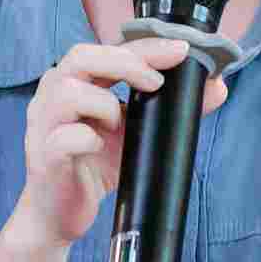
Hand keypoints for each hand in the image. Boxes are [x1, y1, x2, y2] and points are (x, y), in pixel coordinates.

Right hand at [10, 37, 228, 250]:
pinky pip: (64, 138)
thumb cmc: (94, 165)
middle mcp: (53, 95)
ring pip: (68, 92)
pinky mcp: (43, 157)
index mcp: (75, 81)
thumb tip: (217, 88)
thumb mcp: (136, 132)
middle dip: (125, 63)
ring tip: (118, 124)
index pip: (108, 49)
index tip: (181, 50)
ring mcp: (43, 124)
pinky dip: (87, 139)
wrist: (60, 214)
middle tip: (155, 82)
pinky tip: (97, 147)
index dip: (144, 47)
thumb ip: (169, 108)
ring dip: (104, 104)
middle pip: (81, 57)